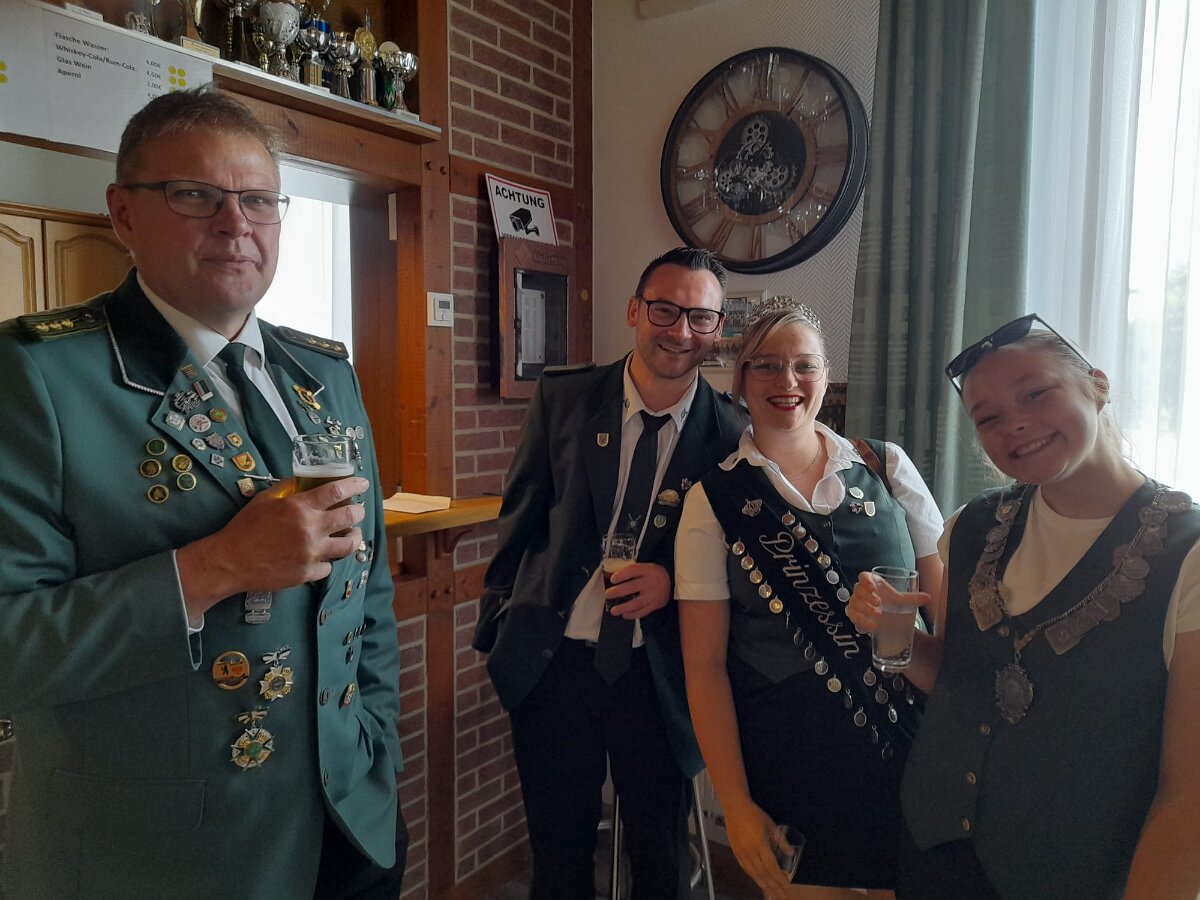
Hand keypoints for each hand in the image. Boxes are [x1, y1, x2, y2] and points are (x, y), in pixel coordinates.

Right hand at [178, 476, 368, 616]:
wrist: (230, 561)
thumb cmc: (245, 528)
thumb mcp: (264, 500)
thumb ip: (287, 489)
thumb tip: (303, 480)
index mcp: (300, 507)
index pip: (337, 491)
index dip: (354, 485)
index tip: (363, 484)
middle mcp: (311, 529)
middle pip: (350, 517)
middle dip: (359, 511)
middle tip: (358, 510)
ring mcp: (311, 553)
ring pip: (348, 546)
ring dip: (353, 538)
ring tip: (352, 535)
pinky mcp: (308, 573)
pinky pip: (328, 566)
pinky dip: (327, 560)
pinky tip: (324, 556)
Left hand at [605, 561, 670, 617]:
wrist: (671, 582)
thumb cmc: (653, 574)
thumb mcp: (645, 567)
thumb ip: (631, 571)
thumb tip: (611, 575)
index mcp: (647, 570)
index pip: (633, 570)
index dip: (622, 575)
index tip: (612, 579)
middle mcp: (650, 582)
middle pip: (633, 587)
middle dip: (618, 591)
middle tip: (608, 594)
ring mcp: (653, 595)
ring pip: (637, 602)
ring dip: (624, 607)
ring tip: (613, 610)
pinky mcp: (655, 605)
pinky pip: (643, 611)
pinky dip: (633, 614)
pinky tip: (624, 615)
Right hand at [723, 800, 792, 898]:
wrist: (735, 807)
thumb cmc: (755, 814)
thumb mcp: (771, 825)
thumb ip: (781, 841)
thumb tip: (791, 853)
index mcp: (760, 843)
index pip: (771, 866)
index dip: (779, 877)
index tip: (787, 885)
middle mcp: (750, 851)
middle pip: (762, 873)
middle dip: (773, 886)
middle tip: (781, 896)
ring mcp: (741, 853)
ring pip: (753, 873)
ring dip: (763, 885)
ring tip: (771, 894)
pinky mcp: (735, 852)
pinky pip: (745, 869)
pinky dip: (753, 877)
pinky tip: (758, 882)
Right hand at [847, 570, 929, 633]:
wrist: (881, 613)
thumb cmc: (888, 601)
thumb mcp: (900, 599)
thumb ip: (912, 598)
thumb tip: (927, 597)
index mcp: (871, 582)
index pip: (864, 576)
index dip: (866, 580)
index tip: (872, 586)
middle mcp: (861, 591)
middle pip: (859, 590)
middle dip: (868, 597)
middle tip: (878, 603)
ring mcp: (856, 603)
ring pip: (855, 604)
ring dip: (865, 609)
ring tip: (878, 615)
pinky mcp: (854, 614)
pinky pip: (853, 616)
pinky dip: (862, 621)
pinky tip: (872, 626)